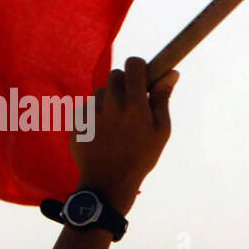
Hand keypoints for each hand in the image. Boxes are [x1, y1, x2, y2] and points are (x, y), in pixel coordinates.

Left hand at [70, 56, 177, 214]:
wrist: (108, 183)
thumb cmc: (141, 158)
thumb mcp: (161, 131)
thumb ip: (163, 99)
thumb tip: (172, 73)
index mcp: (134, 104)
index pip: (133, 64)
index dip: (140, 67)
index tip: (144, 79)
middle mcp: (110, 103)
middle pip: (115, 75)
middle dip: (125, 84)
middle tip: (132, 104)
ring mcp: (91, 111)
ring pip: (100, 91)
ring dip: (109, 100)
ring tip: (117, 125)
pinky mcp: (77, 120)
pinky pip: (88, 107)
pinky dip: (96, 115)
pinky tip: (104, 134)